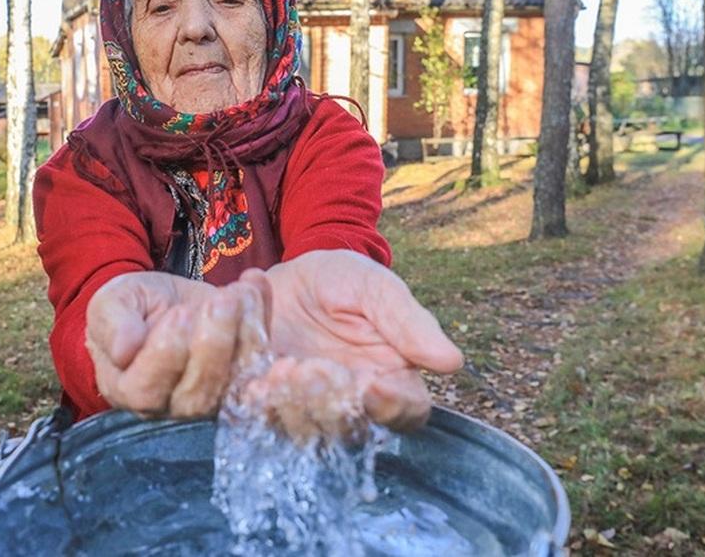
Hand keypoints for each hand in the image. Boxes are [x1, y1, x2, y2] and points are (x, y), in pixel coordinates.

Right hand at [86, 272, 264, 418]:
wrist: (165, 303)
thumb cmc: (131, 307)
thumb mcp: (113, 304)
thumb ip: (112, 325)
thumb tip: (123, 350)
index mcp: (128, 390)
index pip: (146, 391)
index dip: (165, 356)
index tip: (178, 315)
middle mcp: (171, 405)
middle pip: (197, 395)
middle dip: (214, 344)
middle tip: (220, 302)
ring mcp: (213, 397)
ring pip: (234, 381)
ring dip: (244, 333)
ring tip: (238, 292)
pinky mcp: (243, 378)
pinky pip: (260, 359)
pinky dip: (262, 319)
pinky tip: (254, 284)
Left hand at [244, 250, 463, 432]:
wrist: (284, 274)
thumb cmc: (342, 280)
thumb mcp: (375, 287)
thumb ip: (409, 322)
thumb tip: (452, 362)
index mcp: (392, 381)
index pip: (406, 411)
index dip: (392, 405)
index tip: (371, 383)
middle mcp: (351, 407)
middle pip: (349, 429)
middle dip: (328, 401)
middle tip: (309, 369)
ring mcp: (305, 412)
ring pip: (302, 431)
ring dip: (289, 405)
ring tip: (278, 367)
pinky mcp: (263, 407)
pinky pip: (259, 419)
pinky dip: (256, 402)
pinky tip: (252, 379)